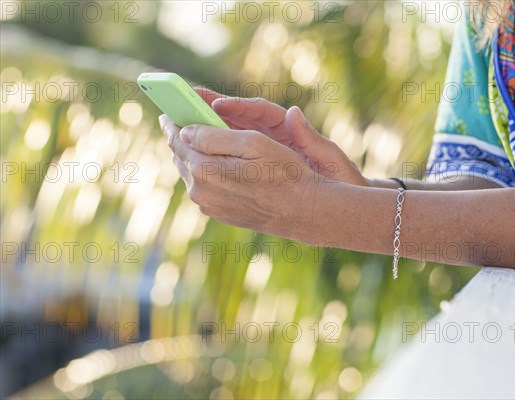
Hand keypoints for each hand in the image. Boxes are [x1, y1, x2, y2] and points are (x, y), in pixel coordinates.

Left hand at [159, 114, 318, 238]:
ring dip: (195, 156)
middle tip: (184, 123)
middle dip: (182, 139)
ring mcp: (209, 205)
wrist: (304, 210)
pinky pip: (204, 188)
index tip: (167, 112)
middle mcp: (200, 191)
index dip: (172, 122)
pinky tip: (219, 165)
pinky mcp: (219, 213)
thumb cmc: (283, 172)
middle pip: (181, 157)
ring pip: (192, 173)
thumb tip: (185, 132)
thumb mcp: (252, 142)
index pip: (177, 140)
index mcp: (204, 169)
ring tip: (202, 142)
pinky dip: (207, 172)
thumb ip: (213, 135)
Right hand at [195, 88, 368, 185]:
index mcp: (286, 128)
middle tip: (180, 104)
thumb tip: (293, 113)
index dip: (234, 105)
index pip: (256, 110)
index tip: (214, 102)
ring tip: (178, 129)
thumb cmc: (336, 176)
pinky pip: (226, 161)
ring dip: (203, 135)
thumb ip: (309, 136)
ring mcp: (258, 155)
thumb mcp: (326, 156)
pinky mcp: (251, 172)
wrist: (334, 204)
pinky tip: (191, 161)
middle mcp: (269, 138)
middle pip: (232, 121)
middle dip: (207, 112)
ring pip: (224, 141)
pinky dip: (210, 159)